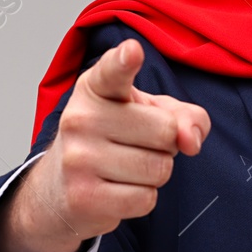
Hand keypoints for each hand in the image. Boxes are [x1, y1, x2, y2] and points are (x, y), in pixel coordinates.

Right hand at [0, 38, 209, 251]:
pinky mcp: (84, 197)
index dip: (125, 61)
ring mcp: (79, 159)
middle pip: (165, 131)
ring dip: (155, 173)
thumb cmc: (113, 140)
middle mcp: (81, 118)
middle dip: (165, 144)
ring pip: (159, 169)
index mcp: (96, 88)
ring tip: (127, 167)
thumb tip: (191, 140)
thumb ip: (185, 116)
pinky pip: (146, 199)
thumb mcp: (150, 114)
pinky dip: (143, 198)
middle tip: (138, 145)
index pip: (113, 71)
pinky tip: (118, 189)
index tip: (132, 52)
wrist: (61, 187)